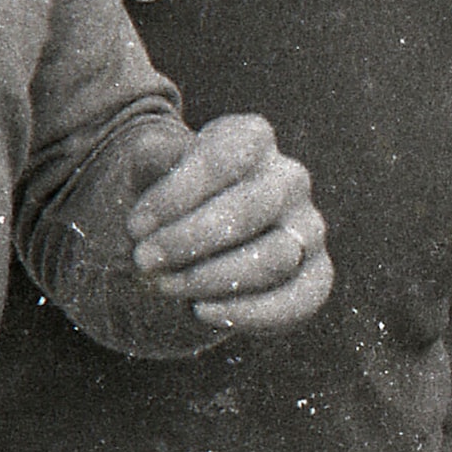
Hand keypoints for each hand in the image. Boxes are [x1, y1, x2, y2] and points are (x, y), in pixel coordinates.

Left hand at [125, 113, 331, 333]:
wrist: (191, 234)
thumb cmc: (170, 195)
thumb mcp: (150, 165)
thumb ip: (153, 161)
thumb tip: (159, 179)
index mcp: (253, 138)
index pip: (224, 159)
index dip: (176, 195)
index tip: (136, 225)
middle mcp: (290, 178)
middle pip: (251, 210)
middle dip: (189, 241)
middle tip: (144, 260)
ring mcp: (308, 228)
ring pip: (275, 258)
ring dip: (212, 278)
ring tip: (165, 285)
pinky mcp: (315, 275)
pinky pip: (299, 301)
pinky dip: (249, 313)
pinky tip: (201, 311)